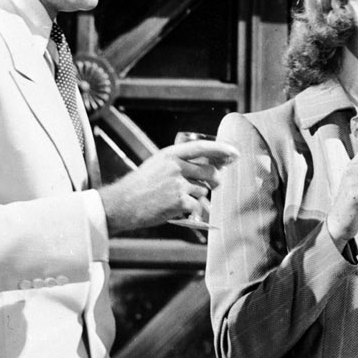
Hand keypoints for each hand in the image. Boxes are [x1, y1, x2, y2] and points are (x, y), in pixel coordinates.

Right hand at [100, 141, 235, 234]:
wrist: (123, 204)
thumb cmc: (139, 185)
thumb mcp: (157, 164)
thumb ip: (178, 162)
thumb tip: (203, 165)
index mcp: (170, 154)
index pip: (202, 148)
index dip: (221, 149)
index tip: (234, 153)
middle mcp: (176, 167)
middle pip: (209, 171)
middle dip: (215, 179)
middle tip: (215, 183)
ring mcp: (178, 185)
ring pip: (203, 190)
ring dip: (198, 196)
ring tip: (179, 197)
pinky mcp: (179, 202)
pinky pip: (196, 205)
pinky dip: (191, 209)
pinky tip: (177, 208)